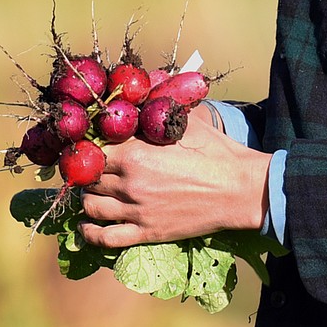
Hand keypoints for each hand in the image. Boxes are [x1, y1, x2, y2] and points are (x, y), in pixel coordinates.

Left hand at [78, 104, 270, 250]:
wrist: (240, 190)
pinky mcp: (147, 233)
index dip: (89, 147)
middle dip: (88, 172)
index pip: (92, 150)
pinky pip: (106, 238)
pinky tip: (86, 226)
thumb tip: (146, 88)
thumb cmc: (217, 153)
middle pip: (89, 178)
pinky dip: (90, 233)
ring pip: (91, 206)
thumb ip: (161, 106)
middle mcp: (129, 183)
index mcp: (135, 154)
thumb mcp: (187, 122)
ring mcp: (137, 210)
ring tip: (94, 192)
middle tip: (93, 169)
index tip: (91, 146)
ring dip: (87, 198)